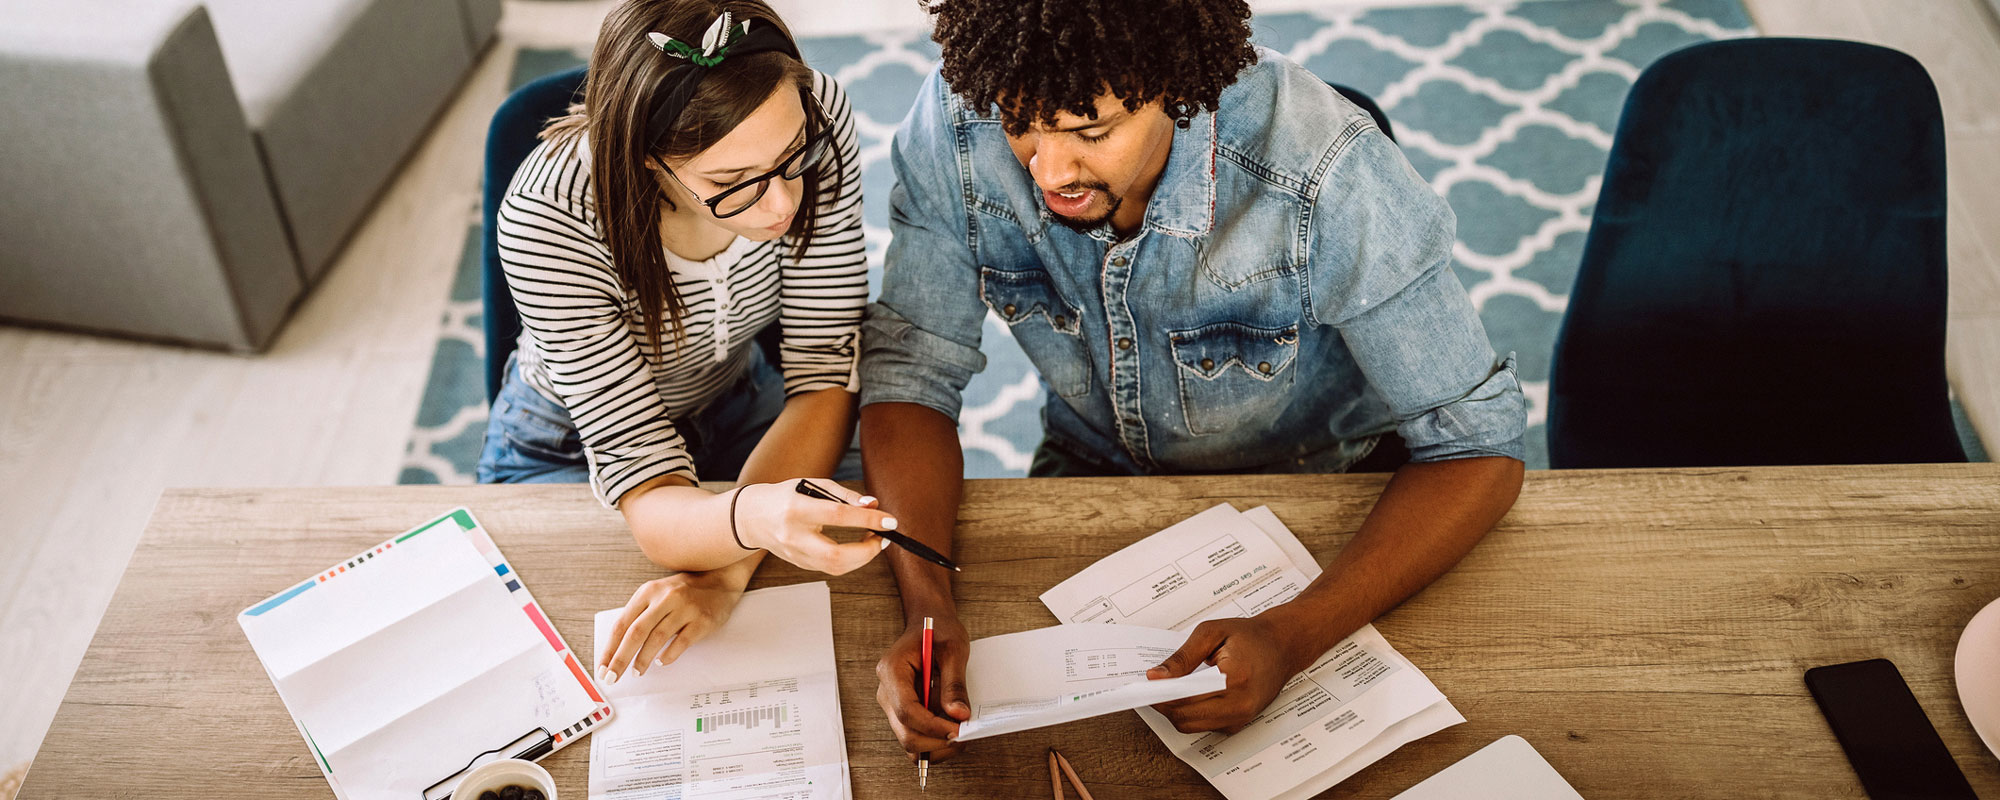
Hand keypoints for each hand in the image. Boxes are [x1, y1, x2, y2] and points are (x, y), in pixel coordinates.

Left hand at [597, 569, 748, 682]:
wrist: (720, 579)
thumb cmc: (685, 591)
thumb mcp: (658, 594)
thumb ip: (640, 615)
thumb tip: (618, 648)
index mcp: (648, 591)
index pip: (622, 623)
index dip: (610, 648)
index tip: (602, 667)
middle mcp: (665, 598)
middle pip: (636, 633)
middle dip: (620, 659)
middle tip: (612, 677)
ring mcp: (685, 608)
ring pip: (657, 638)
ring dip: (643, 659)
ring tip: (636, 672)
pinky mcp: (702, 620)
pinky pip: (681, 642)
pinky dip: (668, 655)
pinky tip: (661, 662)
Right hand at [735, 479, 895, 574]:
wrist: (751, 518)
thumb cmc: (786, 496)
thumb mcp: (813, 485)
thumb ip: (845, 496)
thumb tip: (874, 505)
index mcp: (796, 509)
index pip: (838, 516)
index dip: (868, 519)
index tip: (890, 520)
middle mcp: (794, 536)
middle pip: (836, 556)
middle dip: (867, 551)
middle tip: (883, 538)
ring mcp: (795, 555)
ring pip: (835, 568)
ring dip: (862, 558)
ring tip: (873, 540)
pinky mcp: (799, 564)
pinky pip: (831, 568)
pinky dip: (850, 560)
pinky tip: (858, 548)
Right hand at [875, 614, 970, 760]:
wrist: (929, 622)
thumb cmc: (939, 630)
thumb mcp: (953, 649)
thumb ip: (954, 683)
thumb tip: (958, 715)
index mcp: (892, 671)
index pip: (906, 710)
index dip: (932, 726)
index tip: (957, 730)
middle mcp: (886, 691)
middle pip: (905, 732)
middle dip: (935, 741)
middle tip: (964, 736)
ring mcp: (892, 704)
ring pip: (908, 741)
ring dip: (935, 746)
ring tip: (960, 735)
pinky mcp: (902, 711)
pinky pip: (914, 736)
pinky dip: (933, 742)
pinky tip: (950, 731)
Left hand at [1147, 615, 1307, 734]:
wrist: (1283, 646)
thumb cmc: (1250, 636)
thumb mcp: (1211, 633)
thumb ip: (1182, 657)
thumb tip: (1156, 676)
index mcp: (1234, 681)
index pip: (1185, 699)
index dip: (1160, 694)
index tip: (1144, 684)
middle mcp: (1239, 707)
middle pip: (1184, 718)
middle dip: (1164, 703)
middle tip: (1153, 685)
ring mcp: (1240, 719)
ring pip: (1191, 725)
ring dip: (1175, 709)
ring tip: (1170, 686)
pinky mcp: (1238, 724)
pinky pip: (1203, 725)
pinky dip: (1190, 712)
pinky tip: (1187, 693)